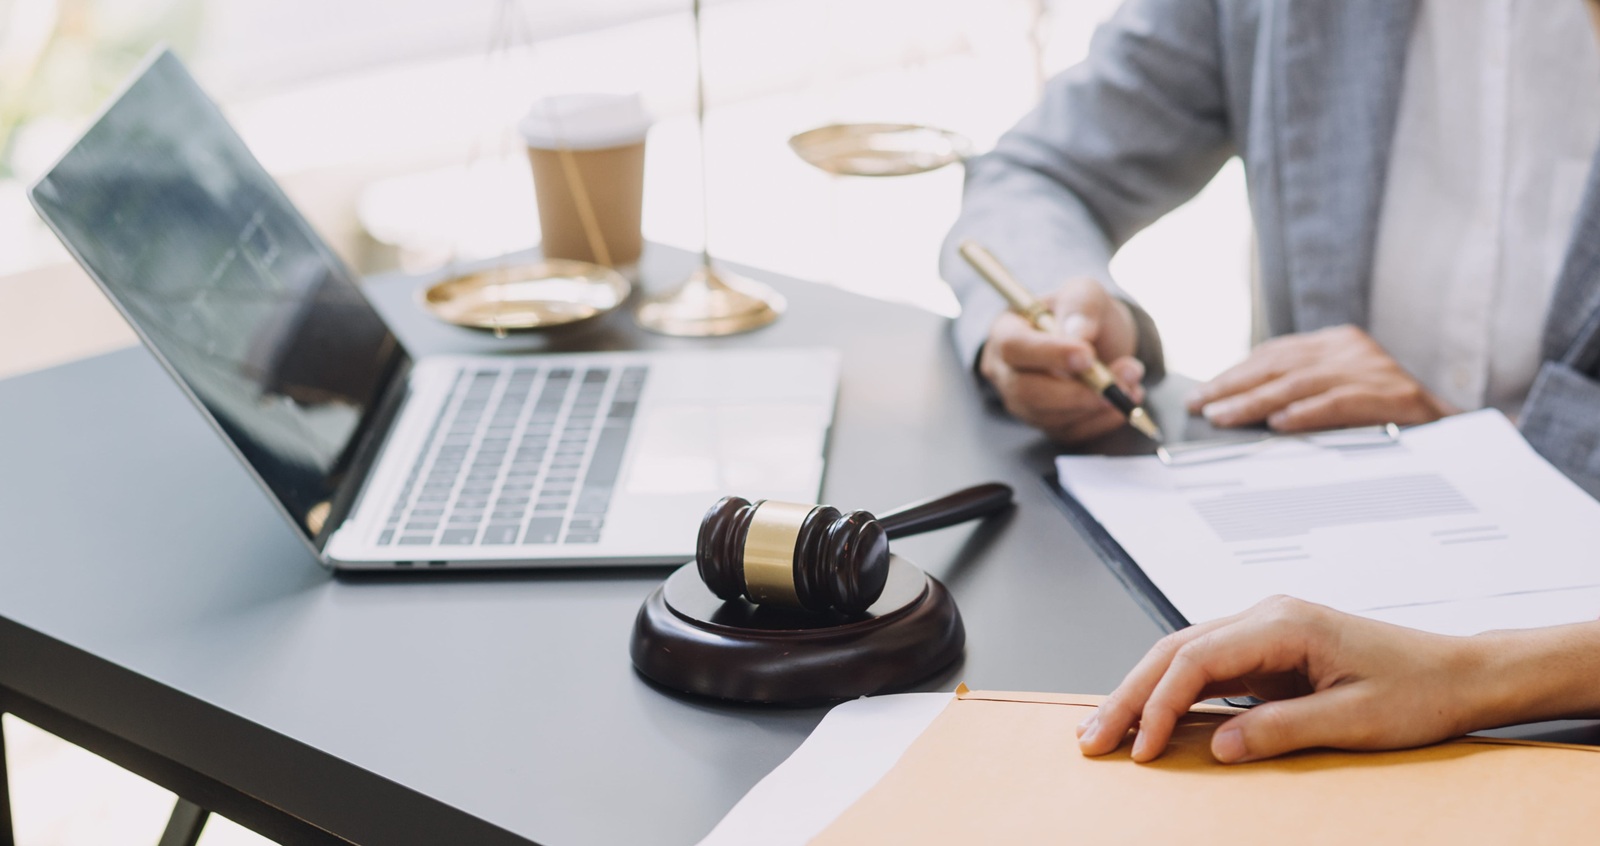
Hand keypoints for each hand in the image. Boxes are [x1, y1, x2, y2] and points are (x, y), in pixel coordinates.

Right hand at [978, 278, 1144, 442]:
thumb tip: (1079, 335)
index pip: (1014, 348)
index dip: (1050, 354)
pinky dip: (1102, 420)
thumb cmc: (1082, 313)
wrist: (1098, 338)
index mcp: (1005, 332)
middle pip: (1026, 392)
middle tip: (1118, 381)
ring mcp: (1023, 402)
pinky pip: (1070, 432)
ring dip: (1095, 405)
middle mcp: (1005, 372)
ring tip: (1131, 382)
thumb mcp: (1085, 293)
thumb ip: (1082, 305)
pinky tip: (1123, 401)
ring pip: (1050, 417)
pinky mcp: (1046, 424)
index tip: (1088, 355)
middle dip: (1075, 391)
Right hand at [1076, 597, 1486, 763]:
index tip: (1140, 748)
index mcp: (1283, 623)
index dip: (1158, 705)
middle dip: (1127, 694)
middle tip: (1091, 737)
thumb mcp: (1354, 720)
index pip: (1196, 659)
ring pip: (1182, 655)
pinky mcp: (1268, 652)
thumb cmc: (1419, 690)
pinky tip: (1148, 717)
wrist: (1461, 673)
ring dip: (1140, 692)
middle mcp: (1265, 617)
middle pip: (1174, 650)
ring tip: (1105, 729)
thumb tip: (1214, 745)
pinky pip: (1205, 668)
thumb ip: (1280, 729)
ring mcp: (1264, 631)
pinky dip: (1171, 693)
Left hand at [1187, 325, 1454, 430]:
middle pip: (1280, 366)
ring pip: (1300, 384)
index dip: (1235, 374)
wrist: (1452, 433)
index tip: (1203, 394)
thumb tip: (1237, 412)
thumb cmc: (1384, 420)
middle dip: (1234, 387)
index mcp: (1337, 344)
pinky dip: (1307, 413)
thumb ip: (1299, 394)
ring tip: (1224, 418)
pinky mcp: (1392, 396)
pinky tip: (1280, 425)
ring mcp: (1374, 370)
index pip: (1275, 354)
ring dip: (1257, 403)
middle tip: (1200, 407)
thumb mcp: (1339, 395)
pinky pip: (1340, 402)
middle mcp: (1352, 350)